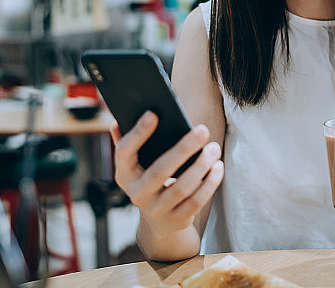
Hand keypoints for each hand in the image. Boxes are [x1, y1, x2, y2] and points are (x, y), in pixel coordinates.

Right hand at [108, 110, 223, 236]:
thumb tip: (116, 122)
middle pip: (160, 170)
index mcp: (124, 174)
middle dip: (183, 149)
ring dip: (201, 166)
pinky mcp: (176, 220)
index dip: (138, 133)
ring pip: (182, 187)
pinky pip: (196, 201)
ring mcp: (156, 209)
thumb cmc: (149, 180)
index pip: (125, 152)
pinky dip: (209, 183)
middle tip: (202, 130)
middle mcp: (137, 194)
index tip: (154, 114)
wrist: (158, 221)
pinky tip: (217, 166)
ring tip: (214, 147)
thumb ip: (127, 142)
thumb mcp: (135, 165)